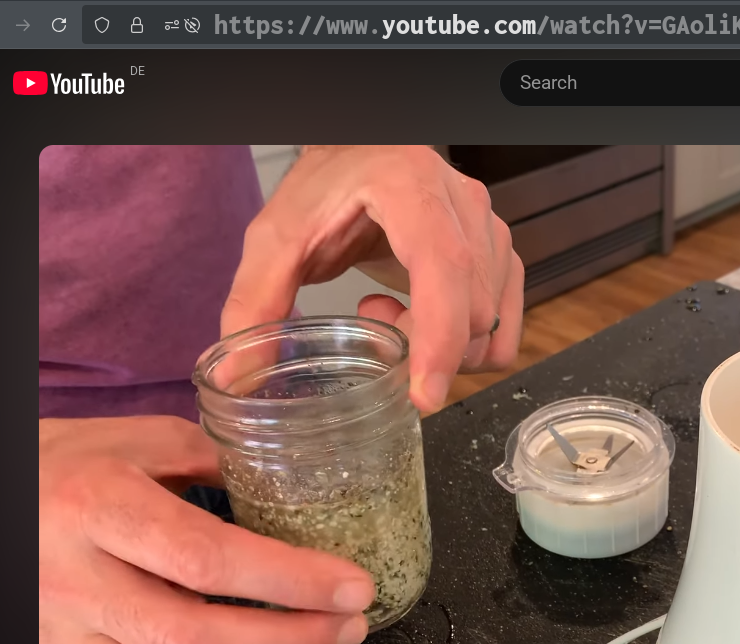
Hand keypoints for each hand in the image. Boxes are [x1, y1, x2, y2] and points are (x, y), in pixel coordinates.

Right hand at [39, 417, 376, 643]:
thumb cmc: (69, 463)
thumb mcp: (144, 440)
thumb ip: (223, 466)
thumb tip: (303, 497)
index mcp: (97, 505)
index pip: (204, 557)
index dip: (289, 580)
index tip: (352, 585)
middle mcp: (77, 577)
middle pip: (192, 639)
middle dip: (290, 642)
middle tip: (349, 624)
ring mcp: (69, 631)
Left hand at [221, 146, 523, 412]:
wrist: (363, 153)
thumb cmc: (326, 187)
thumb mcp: (277, 237)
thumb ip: (254, 301)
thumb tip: (236, 374)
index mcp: (412, 190)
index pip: (444, 268)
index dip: (439, 337)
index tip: (422, 394)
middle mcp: (465, 207)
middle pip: (468, 311)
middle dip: (422, 344)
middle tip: (372, 318)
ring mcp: (491, 230)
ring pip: (487, 325)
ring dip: (440, 343)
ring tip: (393, 311)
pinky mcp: (501, 254)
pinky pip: (503, 326)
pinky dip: (466, 344)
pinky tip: (424, 313)